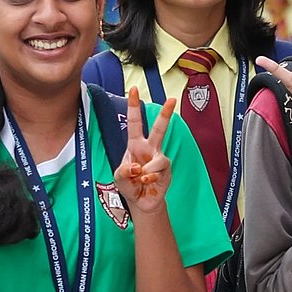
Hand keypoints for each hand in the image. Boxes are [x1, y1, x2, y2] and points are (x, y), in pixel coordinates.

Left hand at [114, 86, 175, 216]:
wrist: (141, 202)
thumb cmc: (129, 185)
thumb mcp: (118, 177)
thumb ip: (124, 171)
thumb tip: (138, 167)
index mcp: (135, 145)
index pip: (135, 122)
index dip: (134, 106)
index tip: (134, 90)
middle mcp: (149, 149)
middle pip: (159, 129)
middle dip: (166, 114)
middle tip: (172, 100)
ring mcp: (159, 160)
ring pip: (159, 158)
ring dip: (147, 170)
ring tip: (141, 178)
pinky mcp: (166, 172)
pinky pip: (159, 172)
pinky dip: (150, 178)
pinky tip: (147, 182)